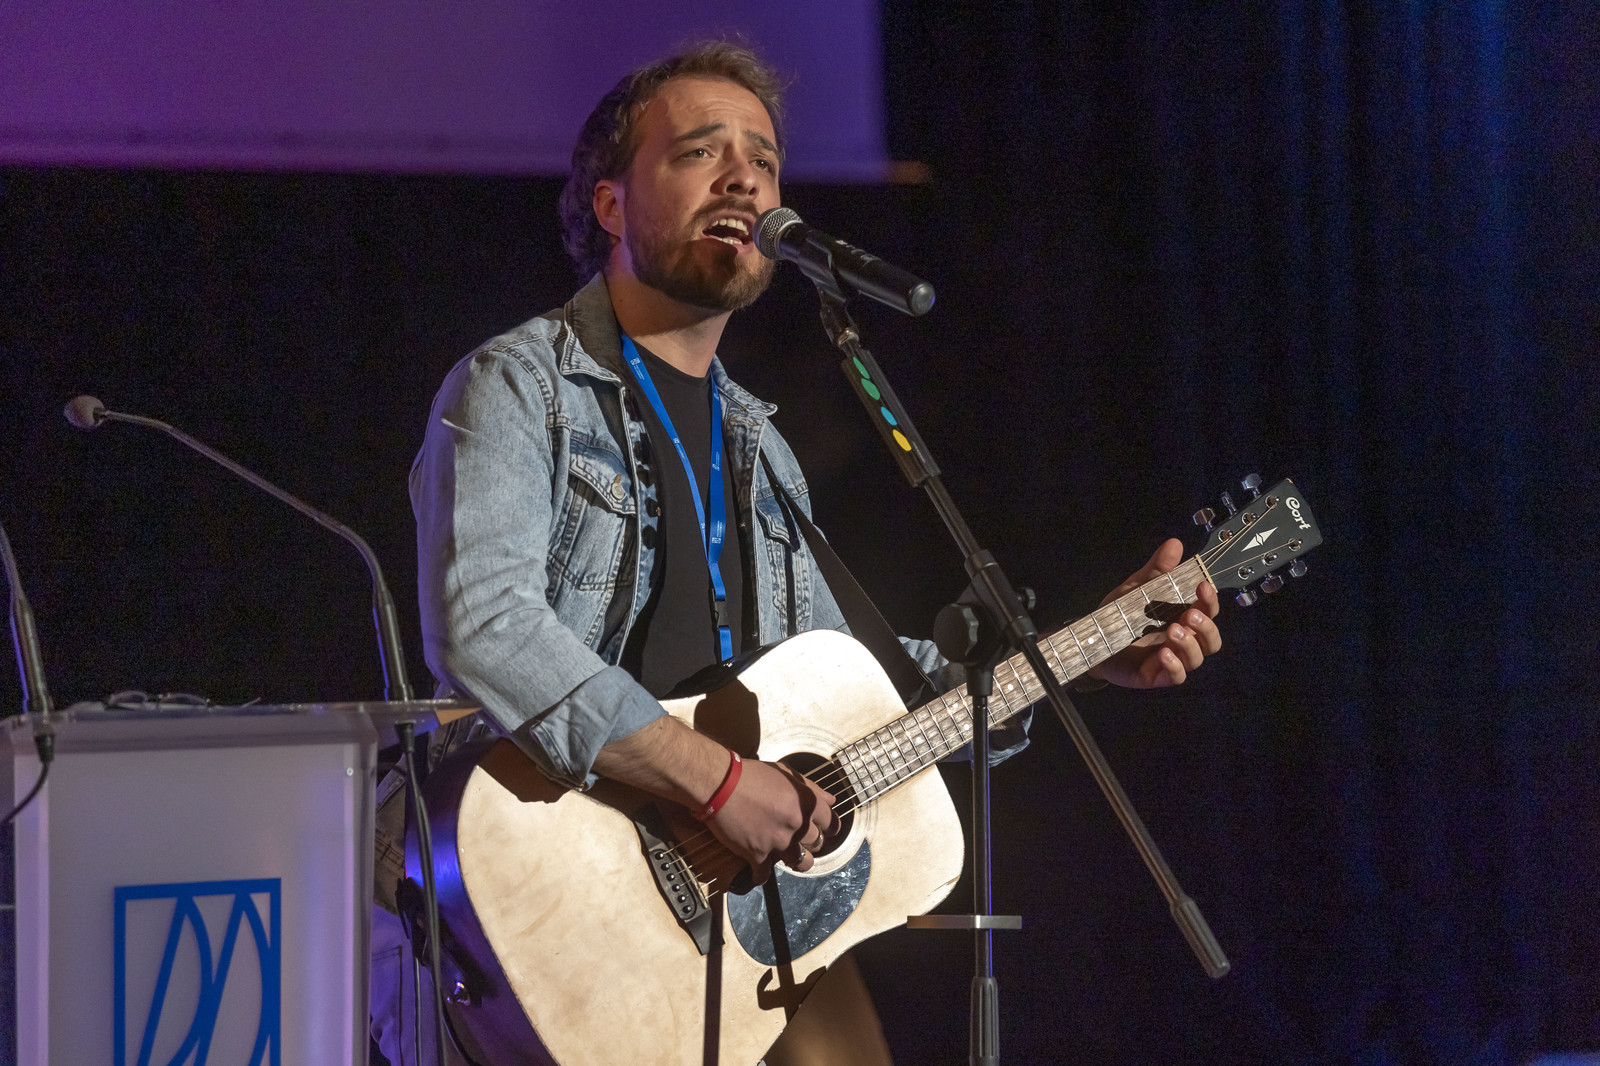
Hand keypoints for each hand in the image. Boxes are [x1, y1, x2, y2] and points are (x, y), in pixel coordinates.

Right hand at [705, 759, 838, 883]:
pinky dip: (761, 874)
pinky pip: (765, 875)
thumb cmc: (752, 774)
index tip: (824, 830)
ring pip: (801, 863)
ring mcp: (779, 842)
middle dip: (810, 842)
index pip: (831, 823)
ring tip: (787, 857)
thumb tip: (831, 800)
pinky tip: (758, 870)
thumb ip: (811, 787)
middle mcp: (797, 825)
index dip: (828, 827)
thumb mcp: (786, 773)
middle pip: (817, 844)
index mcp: (807, 804)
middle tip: (799, 838)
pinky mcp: (757, 855)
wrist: (721, 785)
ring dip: (795, 861)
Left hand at [1090, 538, 1220, 688]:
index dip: (1210, 600)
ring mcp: (1171, 659)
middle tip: (1189, 614)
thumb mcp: (1136, 588)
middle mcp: (1182, 640)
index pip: (1208, 611)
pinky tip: (1163, 653)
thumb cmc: (1120, 615)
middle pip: (1211, 639)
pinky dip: (1174, 666)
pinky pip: (1177, 676)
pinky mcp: (1156, 675)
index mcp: (1182, 617)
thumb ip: (1156, 569)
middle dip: (1206, 626)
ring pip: (1197, 658)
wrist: (1091, 639)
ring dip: (1190, 644)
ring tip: (1173, 631)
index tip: (1202, 586)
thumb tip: (1174, 544)